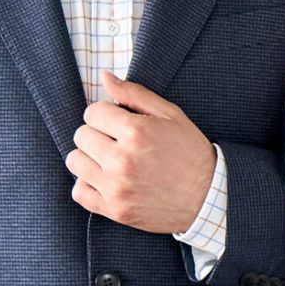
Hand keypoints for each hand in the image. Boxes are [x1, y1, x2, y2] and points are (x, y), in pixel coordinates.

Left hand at [66, 73, 215, 235]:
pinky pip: (78, 191)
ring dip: (89, 157)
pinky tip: (107, 180)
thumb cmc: (191, 152)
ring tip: (110, 159)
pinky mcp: (113, 209)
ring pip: (75, 161)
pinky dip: (88, 184)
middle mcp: (122, 159)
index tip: (118, 122)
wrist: (209, 196)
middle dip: (97, 133)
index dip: (106, 114)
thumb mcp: (171, 115)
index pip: (92, 112)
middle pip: (81, 135)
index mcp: (137, 132)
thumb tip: (104, 77)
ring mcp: (116, 186)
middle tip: (117, 141)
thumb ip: (135, 94)